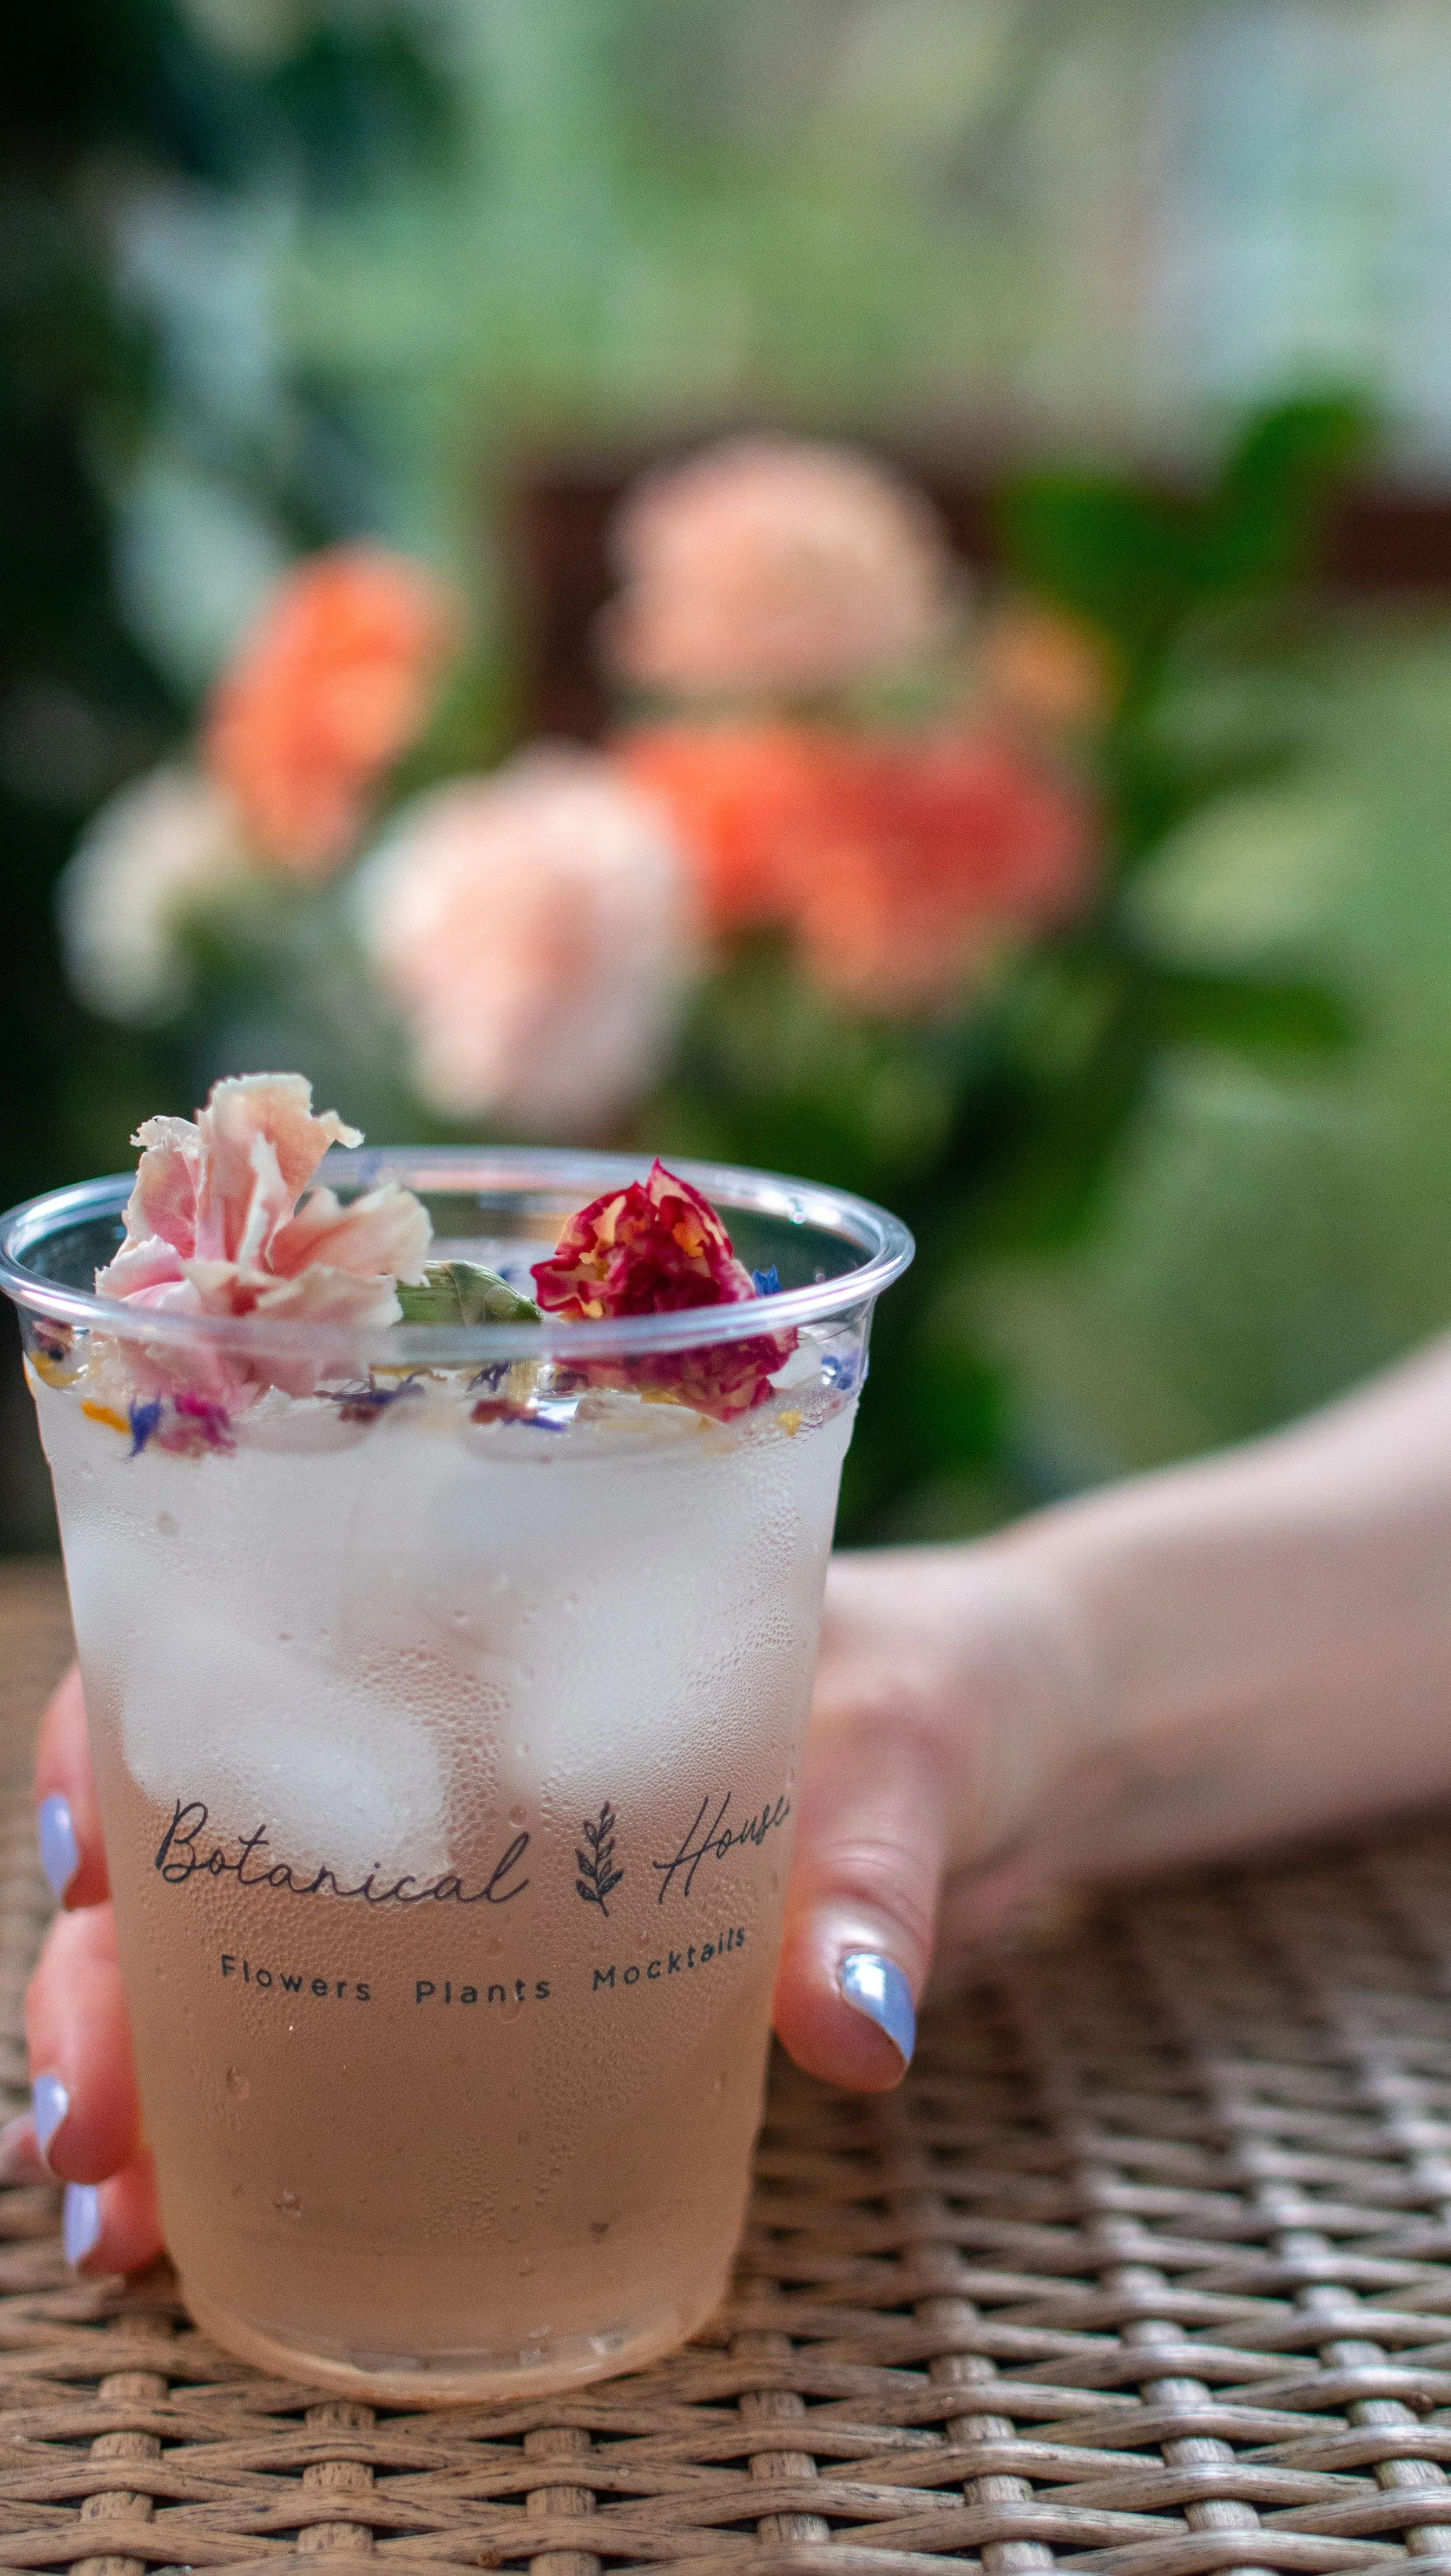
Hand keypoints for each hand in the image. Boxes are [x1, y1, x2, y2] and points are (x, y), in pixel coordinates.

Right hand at [10, 1539, 1084, 2268]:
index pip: (259, 1630)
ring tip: (112, 2209)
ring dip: (170, 2066)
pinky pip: (380, 2041)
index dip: (133, 1731)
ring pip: (266, 1946)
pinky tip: (211, 2220)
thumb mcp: (923, 1737)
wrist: (1037, 1744)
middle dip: (118, 1962)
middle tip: (83, 2114)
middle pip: (222, 1822)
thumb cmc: (958, 1681)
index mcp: (506, 1605)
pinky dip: (279, 2122)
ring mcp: (484, 1857)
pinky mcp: (540, 1972)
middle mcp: (457, 1726)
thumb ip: (881, 1871)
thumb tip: (848, 2022)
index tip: (79, 1852)